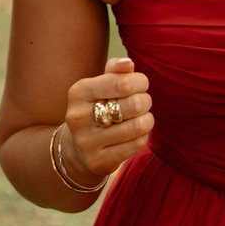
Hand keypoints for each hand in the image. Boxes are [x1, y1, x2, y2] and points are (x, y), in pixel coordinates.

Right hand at [63, 57, 152, 182]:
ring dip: (147, 120)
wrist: (77, 148)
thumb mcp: (99, 86)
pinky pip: (136, 144)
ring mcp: (87, 141)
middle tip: (142, 102)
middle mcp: (78, 117)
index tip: (141, 84)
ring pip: (138, 126)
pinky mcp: (98, 161)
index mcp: (78, 92)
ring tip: (142, 117)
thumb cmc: (96, 107)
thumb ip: (115, 71)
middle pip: (134, 104)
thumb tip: (128, 64)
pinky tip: (136, 134)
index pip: (122, 82)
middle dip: (145, 101)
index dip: (140, 82)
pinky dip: (143, 137)